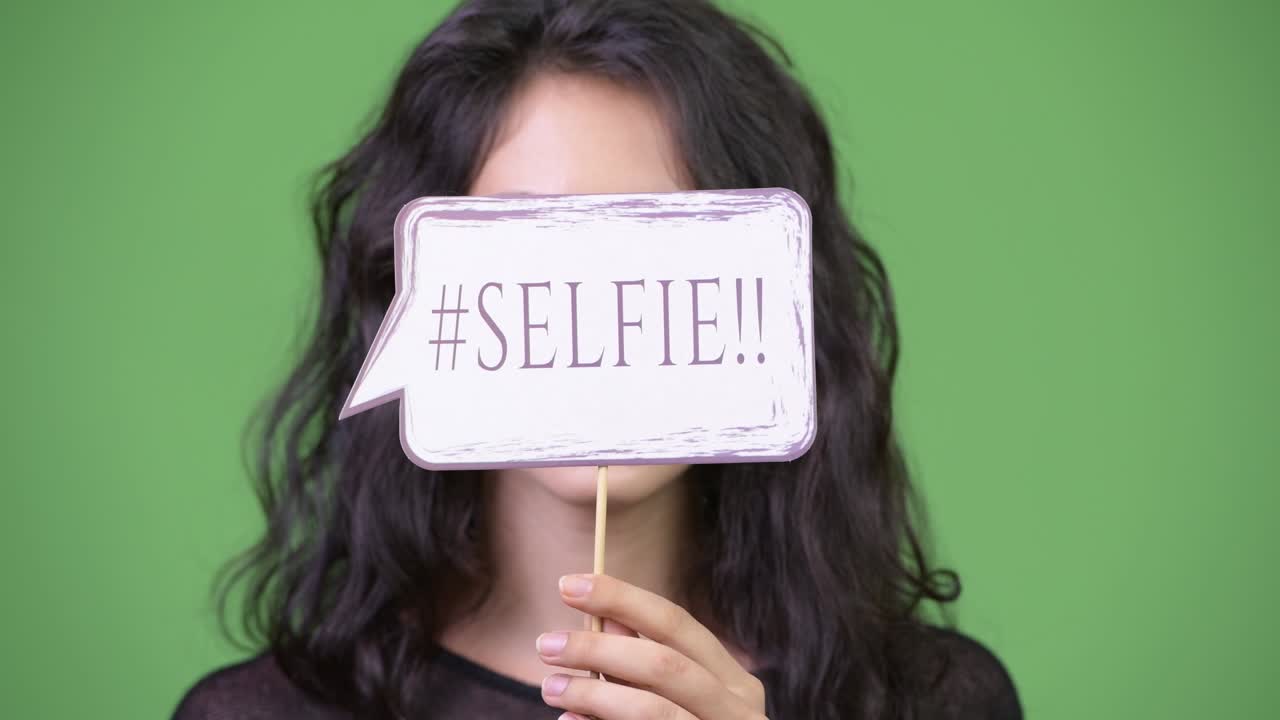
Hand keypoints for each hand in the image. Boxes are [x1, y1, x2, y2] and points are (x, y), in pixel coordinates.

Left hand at [535, 573, 767, 719]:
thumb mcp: (680, 701)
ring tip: (550, 687)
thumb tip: (606, 618)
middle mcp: (739, 714)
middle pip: (664, 665)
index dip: (623, 598)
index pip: (677, 625)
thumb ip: (647, 665)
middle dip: (599, 650)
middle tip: (546, 645)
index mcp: (735, 683)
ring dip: (593, 696)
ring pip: (654, 710)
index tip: (569, 584)